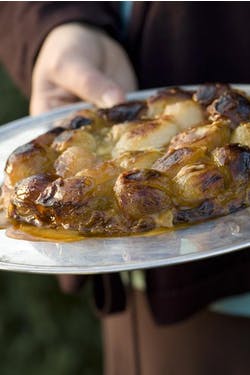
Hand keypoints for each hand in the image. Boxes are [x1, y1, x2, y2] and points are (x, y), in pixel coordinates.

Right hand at [30, 23, 136, 291]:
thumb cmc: (67, 53)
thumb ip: (90, 84)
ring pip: (108, 189)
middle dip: (80, 233)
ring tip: (121, 250)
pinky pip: (136, 164)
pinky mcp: (129, 141)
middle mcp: (78, 156)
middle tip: (90, 274)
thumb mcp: (71, 66)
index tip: (51, 250)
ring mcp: (106, 151)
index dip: (44, 221)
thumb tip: (114, 101)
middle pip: (76, 199)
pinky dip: (142, 182)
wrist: (92, 43)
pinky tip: (152, 201)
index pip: (43, 186)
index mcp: (51, 141)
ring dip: (114, 216)